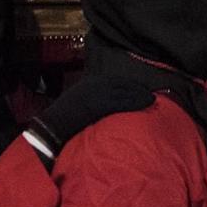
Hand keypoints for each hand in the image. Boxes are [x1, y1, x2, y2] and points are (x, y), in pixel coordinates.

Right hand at [26, 78, 152, 161]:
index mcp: (90, 83)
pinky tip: (146, 104)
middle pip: (122, 84)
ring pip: (124, 92)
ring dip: (140, 95)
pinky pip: (122, 101)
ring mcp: (97, 92)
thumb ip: (93, 101)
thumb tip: (106, 107)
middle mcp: (95, 84)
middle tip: (151, 95)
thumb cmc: (65, 119)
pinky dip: (136, 102)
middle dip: (138, 89)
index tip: (142, 90)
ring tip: (152, 100)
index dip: (131, 86)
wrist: (54, 126)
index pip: (116, 81)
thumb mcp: (80, 103)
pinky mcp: (100, 103)